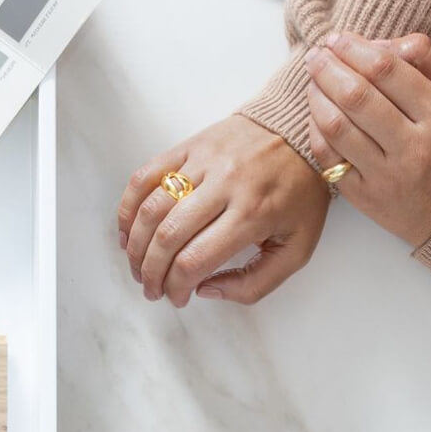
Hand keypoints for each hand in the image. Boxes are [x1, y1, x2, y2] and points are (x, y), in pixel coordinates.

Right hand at [116, 115, 330, 305]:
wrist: (302, 132)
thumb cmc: (300, 192)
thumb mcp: (298, 247)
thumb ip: (257, 281)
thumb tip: (206, 290)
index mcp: (253, 215)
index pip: (195, 260)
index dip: (177, 287)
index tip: (176, 298)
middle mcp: (224, 185)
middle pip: (167, 237)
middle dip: (151, 272)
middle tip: (150, 288)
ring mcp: (203, 162)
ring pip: (151, 209)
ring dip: (136, 245)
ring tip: (137, 264)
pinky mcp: (189, 147)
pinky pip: (145, 176)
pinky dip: (128, 206)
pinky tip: (128, 229)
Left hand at [304, 32, 430, 245]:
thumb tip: (389, 42)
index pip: (387, 71)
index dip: (355, 49)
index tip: (338, 38)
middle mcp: (415, 147)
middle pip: (357, 96)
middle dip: (328, 67)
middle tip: (317, 53)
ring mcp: (387, 175)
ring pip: (336, 125)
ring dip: (316, 94)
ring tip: (313, 77)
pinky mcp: (365, 196)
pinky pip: (328, 157)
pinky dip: (315, 129)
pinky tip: (315, 112)